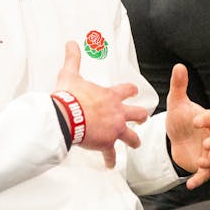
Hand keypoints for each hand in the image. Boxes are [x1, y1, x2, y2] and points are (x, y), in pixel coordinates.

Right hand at [53, 41, 149, 167]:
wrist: (67, 117)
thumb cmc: (70, 97)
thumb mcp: (71, 75)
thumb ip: (73, 59)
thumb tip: (71, 44)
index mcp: (111, 96)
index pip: (128, 90)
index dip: (131, 91)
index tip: (134, 92)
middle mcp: (118, 112)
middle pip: (138, 114)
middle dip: (141, 116)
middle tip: (142, 118)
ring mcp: (115, 129)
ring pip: (132, 136)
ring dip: (134, 140)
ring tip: (135, 144)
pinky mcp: (107, 143)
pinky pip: (111, 154)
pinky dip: (110, 160)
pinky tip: (110, 164)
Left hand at [165, 64, 209, 188]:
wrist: (175, 139)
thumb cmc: (180, 119)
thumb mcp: (176, 103)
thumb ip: (179, 86)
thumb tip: (179, 66)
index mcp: (207, 120)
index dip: (206, 119)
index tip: (196, 121)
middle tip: (208, 144)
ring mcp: (209, 152)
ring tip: (202, 162)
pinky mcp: (203, 166)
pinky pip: (205, 174)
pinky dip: (199, 179)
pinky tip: (190, 184)